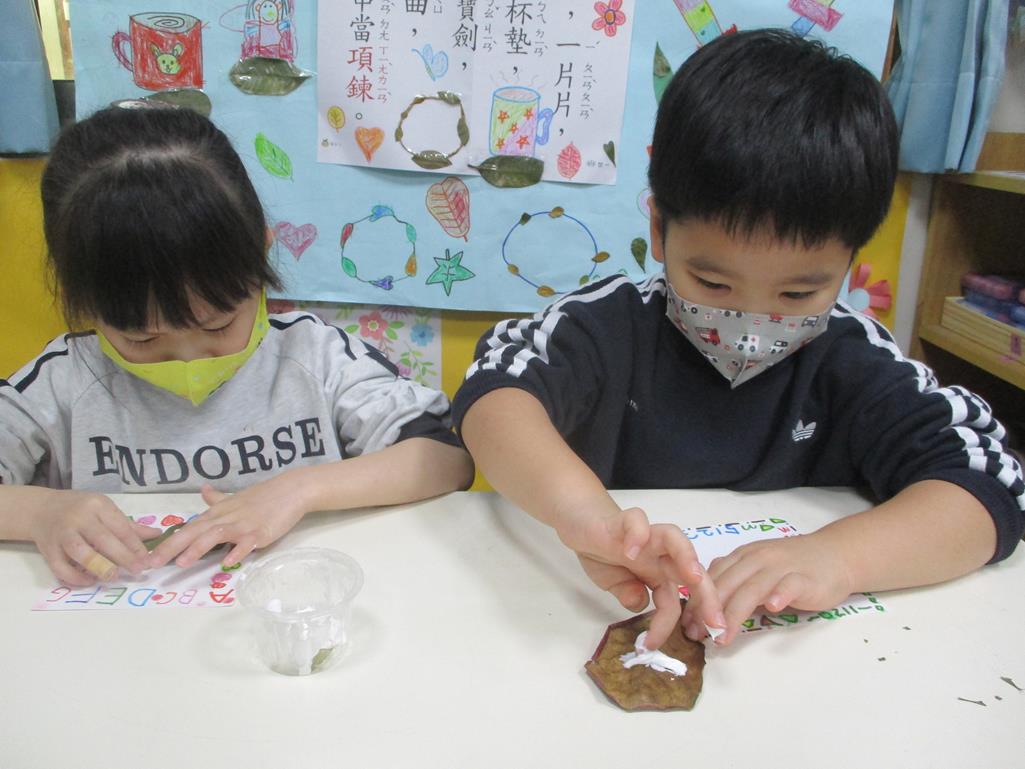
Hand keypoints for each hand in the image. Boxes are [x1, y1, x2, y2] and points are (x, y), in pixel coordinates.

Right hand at [28, 490, 159, 584]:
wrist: (42, 509)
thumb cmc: (80, 510)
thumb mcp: (104, 510)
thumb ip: (129, 525)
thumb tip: (158, 534)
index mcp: (97, 505)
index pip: (120, 526)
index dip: (135, 545)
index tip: (147, 559)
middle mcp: (79, 518)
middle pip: (103, 539)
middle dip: (123, 556)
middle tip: (137, 570)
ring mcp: (62, 534)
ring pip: (80, 552)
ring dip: (99, 566)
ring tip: (113, 576)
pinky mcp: (48, 549)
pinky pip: (60, 567)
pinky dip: (75, 577)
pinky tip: (90, 581)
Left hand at [147, 475, 311, 569]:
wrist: (290, 490)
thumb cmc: (263, 497)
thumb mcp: (235, 498)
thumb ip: (217, 499)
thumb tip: (204, 490)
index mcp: (217, 513)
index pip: (188, 528)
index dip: (167, 542)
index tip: (147, 556)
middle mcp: (225, 518)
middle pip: (193, 532)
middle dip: (171, 548)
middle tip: (150, 564)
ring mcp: (241, 525)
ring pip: (214, 535)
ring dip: (197, 548)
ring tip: (181, 563)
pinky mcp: (259, 532)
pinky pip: (245, 543)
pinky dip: (236, 552)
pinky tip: (227, 563)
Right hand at [557, 504, 724, 649]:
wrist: (582, 523)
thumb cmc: (602, 553)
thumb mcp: (614, 584)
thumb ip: (628, 594)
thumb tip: (641, 604)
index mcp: (658, 573)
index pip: (673, 600)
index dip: (668, 624)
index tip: (652, 646)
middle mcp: (658, 555)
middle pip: (692, 571)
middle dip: (708, 597)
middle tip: (714, 623)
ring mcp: (645, 536)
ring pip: (675, 537)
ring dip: (688, 557)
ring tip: (692, 577)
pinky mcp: (625, 520)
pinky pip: (637, 521)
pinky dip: (637, 535)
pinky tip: (630, 553)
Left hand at [681, 531, 853, 644]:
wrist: (836, 555)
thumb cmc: (794, 567)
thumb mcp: (758, 570)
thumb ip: (736, 583)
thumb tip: (705, 607)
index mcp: (743, 556)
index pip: (714, 577)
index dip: (697, 600)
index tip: (686, 624)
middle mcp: (758, 558)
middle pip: (728, 583)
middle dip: (709, 611)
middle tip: (698, 635)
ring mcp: (781, 566)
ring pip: (752, 588)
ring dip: (735, 613)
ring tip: (723, 636)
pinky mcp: (805, 578)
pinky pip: (789, 584)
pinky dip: (779, 594)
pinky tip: (772, 608)